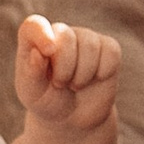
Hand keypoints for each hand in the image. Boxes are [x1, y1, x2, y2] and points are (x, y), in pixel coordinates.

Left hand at [16, 14, 119, 133]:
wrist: (73, 117)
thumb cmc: (47, 101)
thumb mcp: (33, 94)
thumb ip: (31, 74)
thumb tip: (36, 52)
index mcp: (34, 40)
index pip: (34, 25)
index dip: (41, 34)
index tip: (48, 51)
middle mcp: (60, 33)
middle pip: (66, 37)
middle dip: (65, 68)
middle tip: (60, 84)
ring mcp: (85, 38)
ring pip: (90, 46)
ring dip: (83, 74)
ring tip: (75, 84)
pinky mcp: (107, 47)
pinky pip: (111, 52)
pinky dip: (104, 71)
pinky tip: (96, 78)